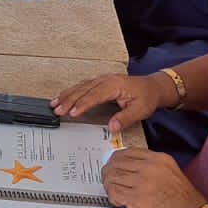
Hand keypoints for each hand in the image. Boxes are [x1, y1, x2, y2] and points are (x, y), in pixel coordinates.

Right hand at [52, 71, 166, 130]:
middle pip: (83, 89)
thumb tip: (112, 128)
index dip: (82, 104)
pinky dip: (71, 92)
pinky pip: (82, 86)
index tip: (72, 112)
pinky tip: (63, 96)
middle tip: (57, 110)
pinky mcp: (100, 82)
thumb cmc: (147, 97)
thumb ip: (125, 118)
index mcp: (114, 85)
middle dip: (68, 100)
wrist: (153, 87)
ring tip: (54, 104)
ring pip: (80, 86)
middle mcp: (106, 80)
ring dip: (66, 95)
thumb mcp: (140, 110)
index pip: (94, 95)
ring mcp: (102, 80)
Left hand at [102, 149, 206, 207]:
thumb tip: (128, 167)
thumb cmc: (183, 201)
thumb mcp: (171, 173)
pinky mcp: (137, 198)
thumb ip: (152, 167)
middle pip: (117, 162)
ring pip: (112, 176)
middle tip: (108, 180)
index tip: (113, 166)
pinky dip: (112, 196)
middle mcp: (150, 167)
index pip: (127, 152)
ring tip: (113, 192)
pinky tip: (118, 201)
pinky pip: (114, 191)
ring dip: (109, 184)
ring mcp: (143, 182)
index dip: (116, 160)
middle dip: (108, 172)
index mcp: (159, 159)